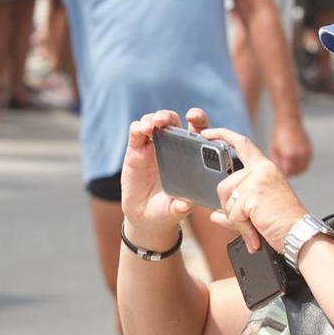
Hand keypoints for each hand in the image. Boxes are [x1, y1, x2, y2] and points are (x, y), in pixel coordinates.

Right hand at [120, 108, 197, 248]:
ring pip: (154, 122)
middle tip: (165, 120)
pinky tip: (141, 130)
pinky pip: (136, 132)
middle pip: (172, 121)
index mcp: (189, 155)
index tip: (194, 118)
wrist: (146, 218)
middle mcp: (172, 147)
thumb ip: (181, 207)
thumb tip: (186, 204)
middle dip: (169, 116)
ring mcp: (152, 147)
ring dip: (153, 119)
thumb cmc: (168, 210)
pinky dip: (138, 127)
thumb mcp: (177, 209)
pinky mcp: (136, 150)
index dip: (198, 120)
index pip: (196, 130)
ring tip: (152, 125)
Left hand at [202, 127, 306, 254]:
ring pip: (226, 201)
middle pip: (224, 185)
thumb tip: (214, 215)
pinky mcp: (254, 194)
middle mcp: (261, 169)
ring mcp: (257, 180)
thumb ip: (235, 209)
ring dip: (236, 220)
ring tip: (255, 227)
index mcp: (265, 168)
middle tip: (248, 221)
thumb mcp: (258, 210)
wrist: (299, 235)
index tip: (206, 134)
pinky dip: (242, 228)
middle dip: (229, 208)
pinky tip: (256, 233)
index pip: (242, 143)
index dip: (222, 135)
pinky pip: (233, 214)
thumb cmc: (284, 223)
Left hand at [270, 117, 311, 177]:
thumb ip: (276, 163)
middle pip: (297, 173)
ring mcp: (307, 153)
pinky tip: (296, 160)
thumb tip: (280, 172)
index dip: (284, 173)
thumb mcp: (274, 150)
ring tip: (290, 164)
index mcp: (290, 155)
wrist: (289, 123)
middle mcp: (300, 155)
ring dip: (297, 170)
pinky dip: (302, 165)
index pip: (288, 173)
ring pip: (304, 169)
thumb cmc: (279, 136)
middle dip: (291, 173)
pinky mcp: (310, 151)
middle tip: (285, 169)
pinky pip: (307, 163)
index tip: (280, 171)